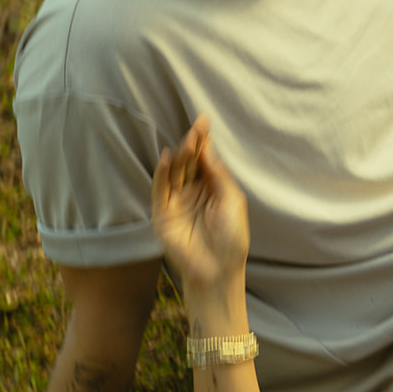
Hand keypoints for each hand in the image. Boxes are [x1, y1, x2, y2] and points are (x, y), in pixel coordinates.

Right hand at [151, 116, 250, 295]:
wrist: (218, 270)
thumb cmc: (231, 238)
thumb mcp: (232, 201)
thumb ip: (218, 174)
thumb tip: (206, 148)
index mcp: (212, 190)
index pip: (204, 160)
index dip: (203, 141)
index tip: (203, 120)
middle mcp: (193, 193)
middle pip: (189, 163)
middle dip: (192, 145)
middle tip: (196, 128)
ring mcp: (177, 203)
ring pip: (175, 173)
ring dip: (180, 156)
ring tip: (187, 142)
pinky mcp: (163, 215)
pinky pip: (160, 190)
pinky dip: (162, 174)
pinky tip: (167, 158)